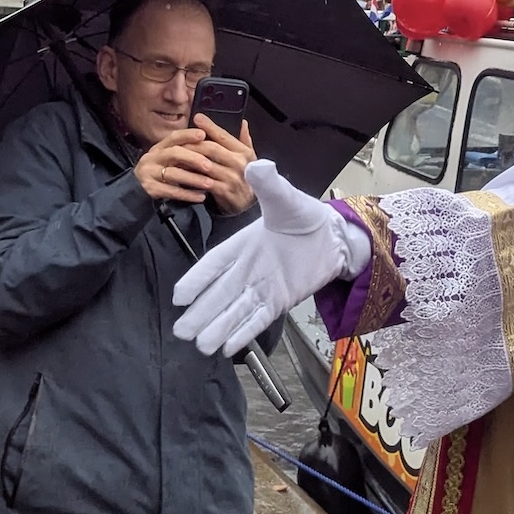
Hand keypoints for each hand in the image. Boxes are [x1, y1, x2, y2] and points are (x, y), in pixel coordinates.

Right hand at [133, 129, 218, 204]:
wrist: (135, 191)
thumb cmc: (159, 172)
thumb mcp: (167, 160)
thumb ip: (184, 153)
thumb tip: (209, 147)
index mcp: (159, 148)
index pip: (173, 137)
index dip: (188, 135)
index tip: (203, 135)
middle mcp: (152, 158)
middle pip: (174, 153)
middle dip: (194, 158)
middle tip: (209, 165)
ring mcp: (149, 173)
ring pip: (173, 174)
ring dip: (194, 179)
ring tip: (209, 183)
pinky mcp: (150, 189)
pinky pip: (171, 191)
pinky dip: (188, 194)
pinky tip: (201, 197)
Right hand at [173, 159, 358, 356]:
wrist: (334, 236)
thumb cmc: (304, 215)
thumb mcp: (286, 198)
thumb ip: (270, 185)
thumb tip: (257, 165)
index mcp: (242, 244)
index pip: (214, 264)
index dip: (196, 280)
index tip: (179, 296)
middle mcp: (247, 269)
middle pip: (219, 295)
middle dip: (200, 313)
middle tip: (181, 331)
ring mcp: (262, 287)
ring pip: (235, 311)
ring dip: (219, 328)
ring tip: (201, 346)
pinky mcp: (279, 300)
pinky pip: (258, 319)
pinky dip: (244, 332)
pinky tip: (229, 347)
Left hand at [186, 116, 257, 214]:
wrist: (250, 205)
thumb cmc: (247, 178)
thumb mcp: (250, 158)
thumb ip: (244, 139)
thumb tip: (242, 122)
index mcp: (244, 152)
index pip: (224, 136)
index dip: (210, 126)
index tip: (197, 118)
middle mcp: (239, 163)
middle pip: (211, 149)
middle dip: (193, 143)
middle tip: (179, 140)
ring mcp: (232, 178)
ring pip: (205, 165)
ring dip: (189, 160)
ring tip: (177, 155)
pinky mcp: (224, 191)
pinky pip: (204, 181)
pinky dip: (192, 177)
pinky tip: (183, 173)